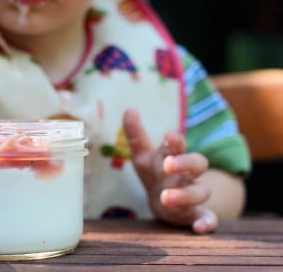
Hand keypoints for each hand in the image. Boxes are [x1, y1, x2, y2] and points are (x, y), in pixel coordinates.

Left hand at [123, 109, 217, 233]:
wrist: (167, 204)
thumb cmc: (156, 174)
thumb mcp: (143, 155)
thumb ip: (136, 135)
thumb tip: (129, 109)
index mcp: (173, 157)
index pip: (178, 146)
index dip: (175, 141)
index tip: (168, 136)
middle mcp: (187, 175)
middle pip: (196, 164)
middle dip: (184, 163)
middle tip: (168, 165)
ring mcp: (193, 194)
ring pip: (200, 191)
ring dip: (185, 195)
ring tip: (166, 198)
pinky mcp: (195, 215)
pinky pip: (208, 218)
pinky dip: (207, 222)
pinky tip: (199, 228)